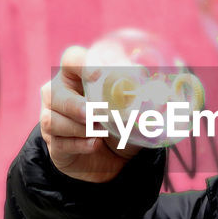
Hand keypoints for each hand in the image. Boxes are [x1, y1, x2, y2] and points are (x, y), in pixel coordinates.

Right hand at [40, 45, 143, 182]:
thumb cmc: (121, 124)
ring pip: (52, 120)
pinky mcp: (53, 144)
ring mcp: (51, 118)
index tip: (97, 75)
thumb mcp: (135, 110)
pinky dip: (80, 145)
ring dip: (79, 128)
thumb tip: (166, 98)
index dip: (81, 64)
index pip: (72, 59)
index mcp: (78, 75)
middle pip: (54, 92)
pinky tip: (95, 145)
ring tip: (101, 133)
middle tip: (93, 114)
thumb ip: (143, 100)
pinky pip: (59, 142)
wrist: (115, 159)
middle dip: (75, 105)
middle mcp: (59, 93)